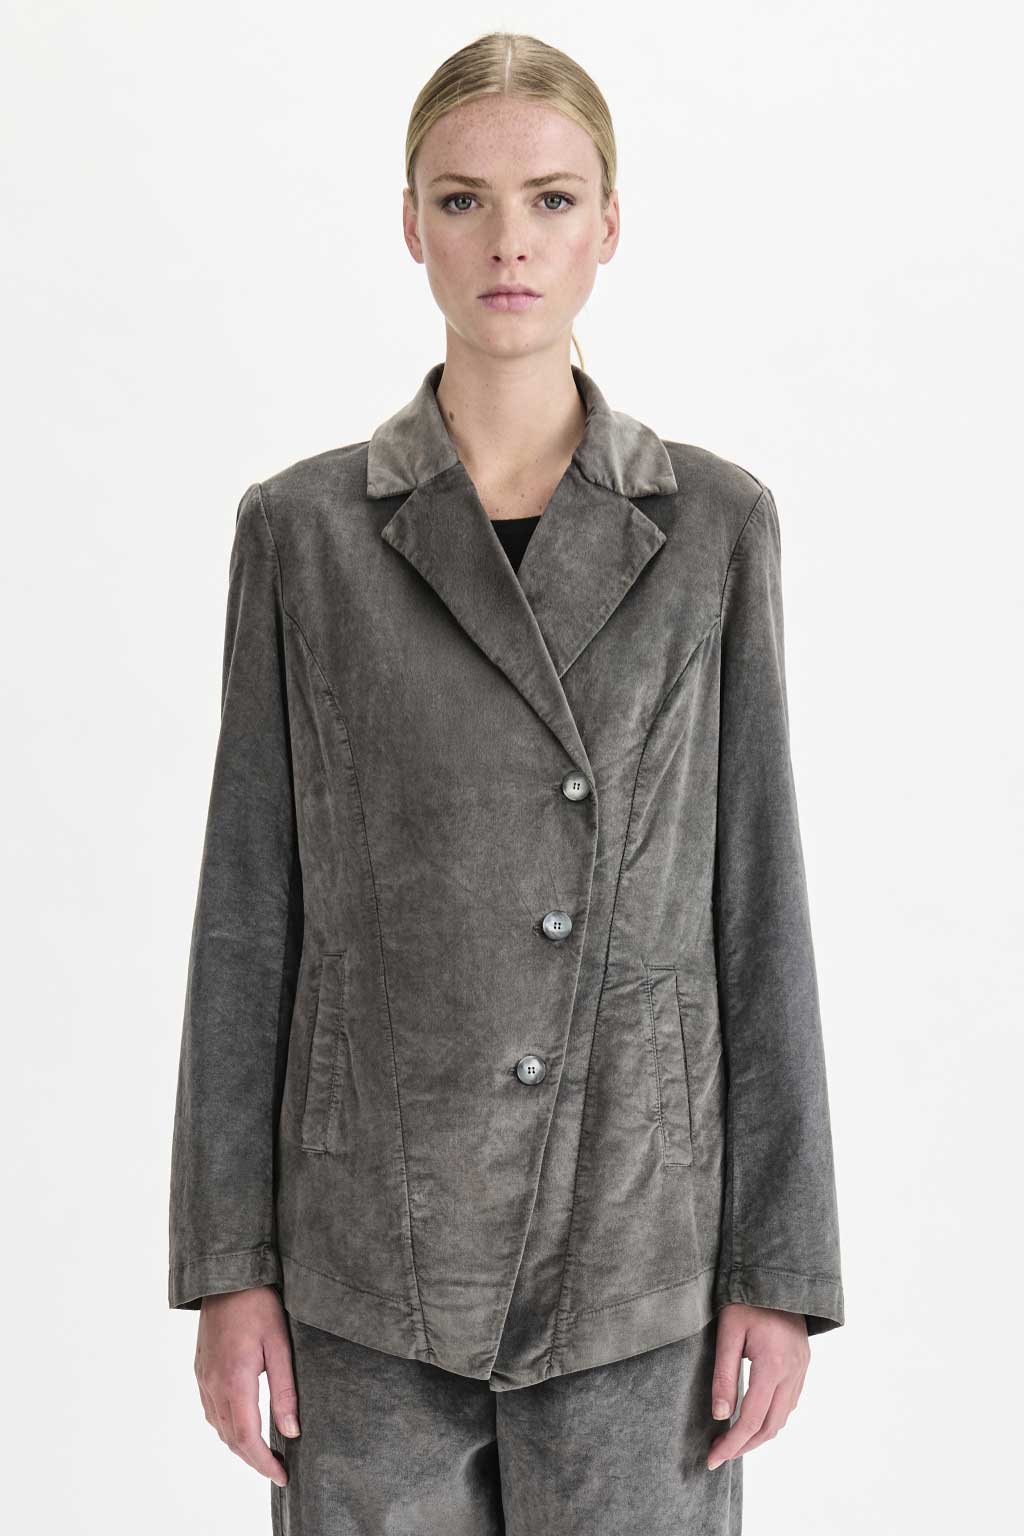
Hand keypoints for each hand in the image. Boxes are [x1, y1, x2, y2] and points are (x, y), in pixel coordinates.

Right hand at [194, 1285, 299, 1486]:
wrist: (227, 1278)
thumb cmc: (259, 1305)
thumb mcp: (280, 1345)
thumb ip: (285, 1390)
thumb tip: (292, 1431)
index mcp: (234, 1380)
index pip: (247, 1437)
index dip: (264, 1463)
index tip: (282, 1476)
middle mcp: (213, 1384)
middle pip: (230, 1438)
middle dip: (254, 1460)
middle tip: (278, 1470)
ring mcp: (203, 1378)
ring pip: (219, 1427)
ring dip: (240, 1446)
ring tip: (265, 1454)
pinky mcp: (201, 1370)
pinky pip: (211, 1411)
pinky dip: (227, 1428)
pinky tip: (243, 1426)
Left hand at [706, 1304, 809, 1470]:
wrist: (776, 1274)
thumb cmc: (746, 1298)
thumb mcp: (727, 1332)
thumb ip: (723, 1374)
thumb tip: (719, 1415)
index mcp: (773, 1364)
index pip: (751, 1419)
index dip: (731, 1444)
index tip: (712, 1459)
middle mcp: (793, 1371)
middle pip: (770, 1426)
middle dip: (745, 1446)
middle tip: (720, 1455)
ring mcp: (802, 1368)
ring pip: (783, 1417)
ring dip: (759, 1435)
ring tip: (733, 1441)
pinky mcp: (803, 1364)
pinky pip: (789, 1402)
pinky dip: (771, 1417)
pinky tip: (753, 1417)